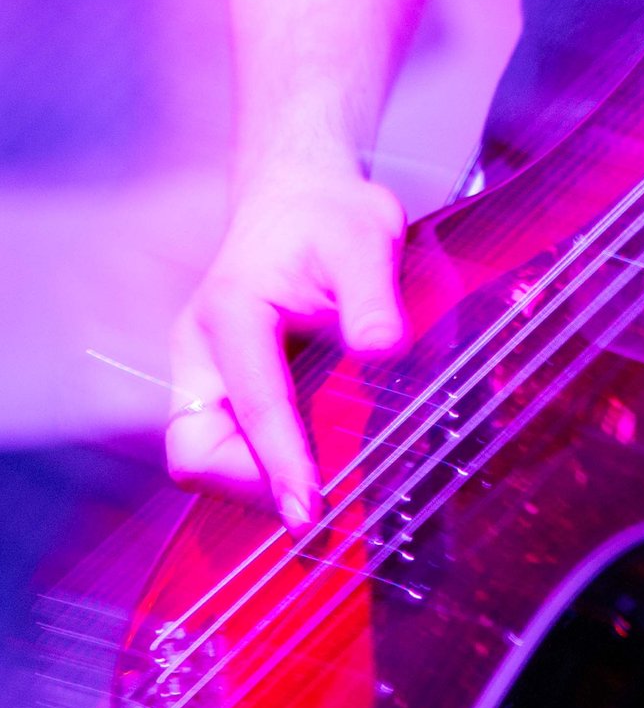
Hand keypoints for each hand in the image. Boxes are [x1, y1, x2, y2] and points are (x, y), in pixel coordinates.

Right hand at [166, 161, 407, 526]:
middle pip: (196, 450)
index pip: (253, 406)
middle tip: (319, 506)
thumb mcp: (365, 239)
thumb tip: (382, 352)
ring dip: (254, 482)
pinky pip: (222, 443)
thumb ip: (372, 296)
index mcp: (232, 314)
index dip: (280, 466)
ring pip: (202, 454)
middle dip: (249, 487)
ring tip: (321, 492)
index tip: (310, 511)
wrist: (298, 196)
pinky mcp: (217, 384)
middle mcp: (201, 350)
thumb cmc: (330, 216)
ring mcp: (202, 371)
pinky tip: (310, 468)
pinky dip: (259, 465)